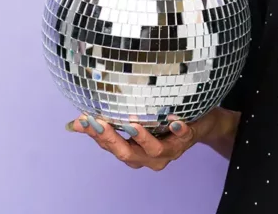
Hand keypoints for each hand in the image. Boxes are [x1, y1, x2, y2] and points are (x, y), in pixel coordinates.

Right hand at [67, 113, 199, 170]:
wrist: (201, 123)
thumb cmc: (163, 123)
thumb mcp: (135, 123)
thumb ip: (111, 123)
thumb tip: (76, 121)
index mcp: (133, 152)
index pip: (110, 147)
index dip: (95, 135)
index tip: (82, 120)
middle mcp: (149, 157)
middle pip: (127, 154)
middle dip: (112, 139)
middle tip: (99, 123)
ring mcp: (170, 151)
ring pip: (154, 151)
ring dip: (142, 138)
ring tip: (133, 125)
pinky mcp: (187, 139)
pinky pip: (183, 137)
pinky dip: (179, 130)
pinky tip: (175, 121)